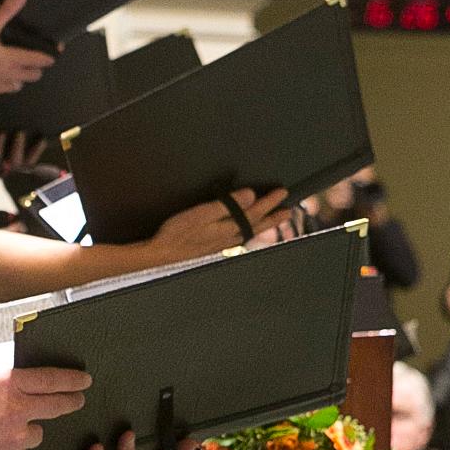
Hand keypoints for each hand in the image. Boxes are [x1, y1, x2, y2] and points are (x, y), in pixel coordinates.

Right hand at [0, 0, 55, 100]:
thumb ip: (5, 12)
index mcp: (13, 60)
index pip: (37, 61)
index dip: (47, 58)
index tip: (52, 58)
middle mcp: (9, 76)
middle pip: (31, 77)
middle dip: (35, 71)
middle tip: (35, 65)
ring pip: (16, 87)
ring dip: (19, 81)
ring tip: (15, 74)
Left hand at [0, 129, 52, 173]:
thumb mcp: (0, 147)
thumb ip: (13, 138)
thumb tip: (28, 120)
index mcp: (11, 167)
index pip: (28, 162)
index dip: (36, 152)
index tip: (42, 139)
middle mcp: (2, 171)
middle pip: (14, 164)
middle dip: (18, 148)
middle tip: (19, 132)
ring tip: (1, 133)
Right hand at [0, 365, 91, 449]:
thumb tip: (14, 384)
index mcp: (8, 384)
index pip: (51, 379)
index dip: (71, 379)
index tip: (82, 381)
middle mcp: (18, 410)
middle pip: (58, 406)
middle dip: (70, 402)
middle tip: (76, 401)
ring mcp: (18, 438)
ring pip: (36, 435)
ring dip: (26, 433)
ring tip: (0, 434)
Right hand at [147, 188, 291, 265]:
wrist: (161, 255)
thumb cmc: (177, 233)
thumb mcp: (201, 213)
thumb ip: (227, 204)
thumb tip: (250, 196)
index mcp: (228, 227)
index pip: (254, 212)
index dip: (269, 202)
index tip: (282, 193)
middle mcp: (228, 237)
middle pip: (256, 225)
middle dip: (272, 216)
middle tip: (287, 210)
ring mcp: (221, 244)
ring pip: (249, 233)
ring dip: (263, 225)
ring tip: (274, 221)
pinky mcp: (213, 248)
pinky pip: (239, 239)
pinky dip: (248, 233)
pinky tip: (245, 233)